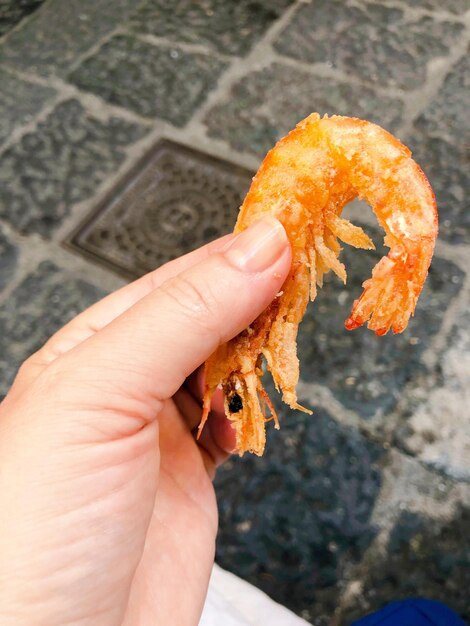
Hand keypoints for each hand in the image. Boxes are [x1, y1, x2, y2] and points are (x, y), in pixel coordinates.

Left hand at [0, 217, 289, 625]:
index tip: (286, 234)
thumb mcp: (102, 392)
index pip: (172, 281)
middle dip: (252, 298)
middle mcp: (124, 385)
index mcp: (90, 351)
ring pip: (227, 364)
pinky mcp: (192, 475)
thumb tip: (256, 250)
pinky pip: (235, 420)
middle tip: (301, 278)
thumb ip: (183, 315)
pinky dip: (256, 406)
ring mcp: (160, 431)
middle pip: (205, 317)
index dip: (231, 255)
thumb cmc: (34, 530)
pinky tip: (258, 402)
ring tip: (285, 336)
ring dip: (260, 350)